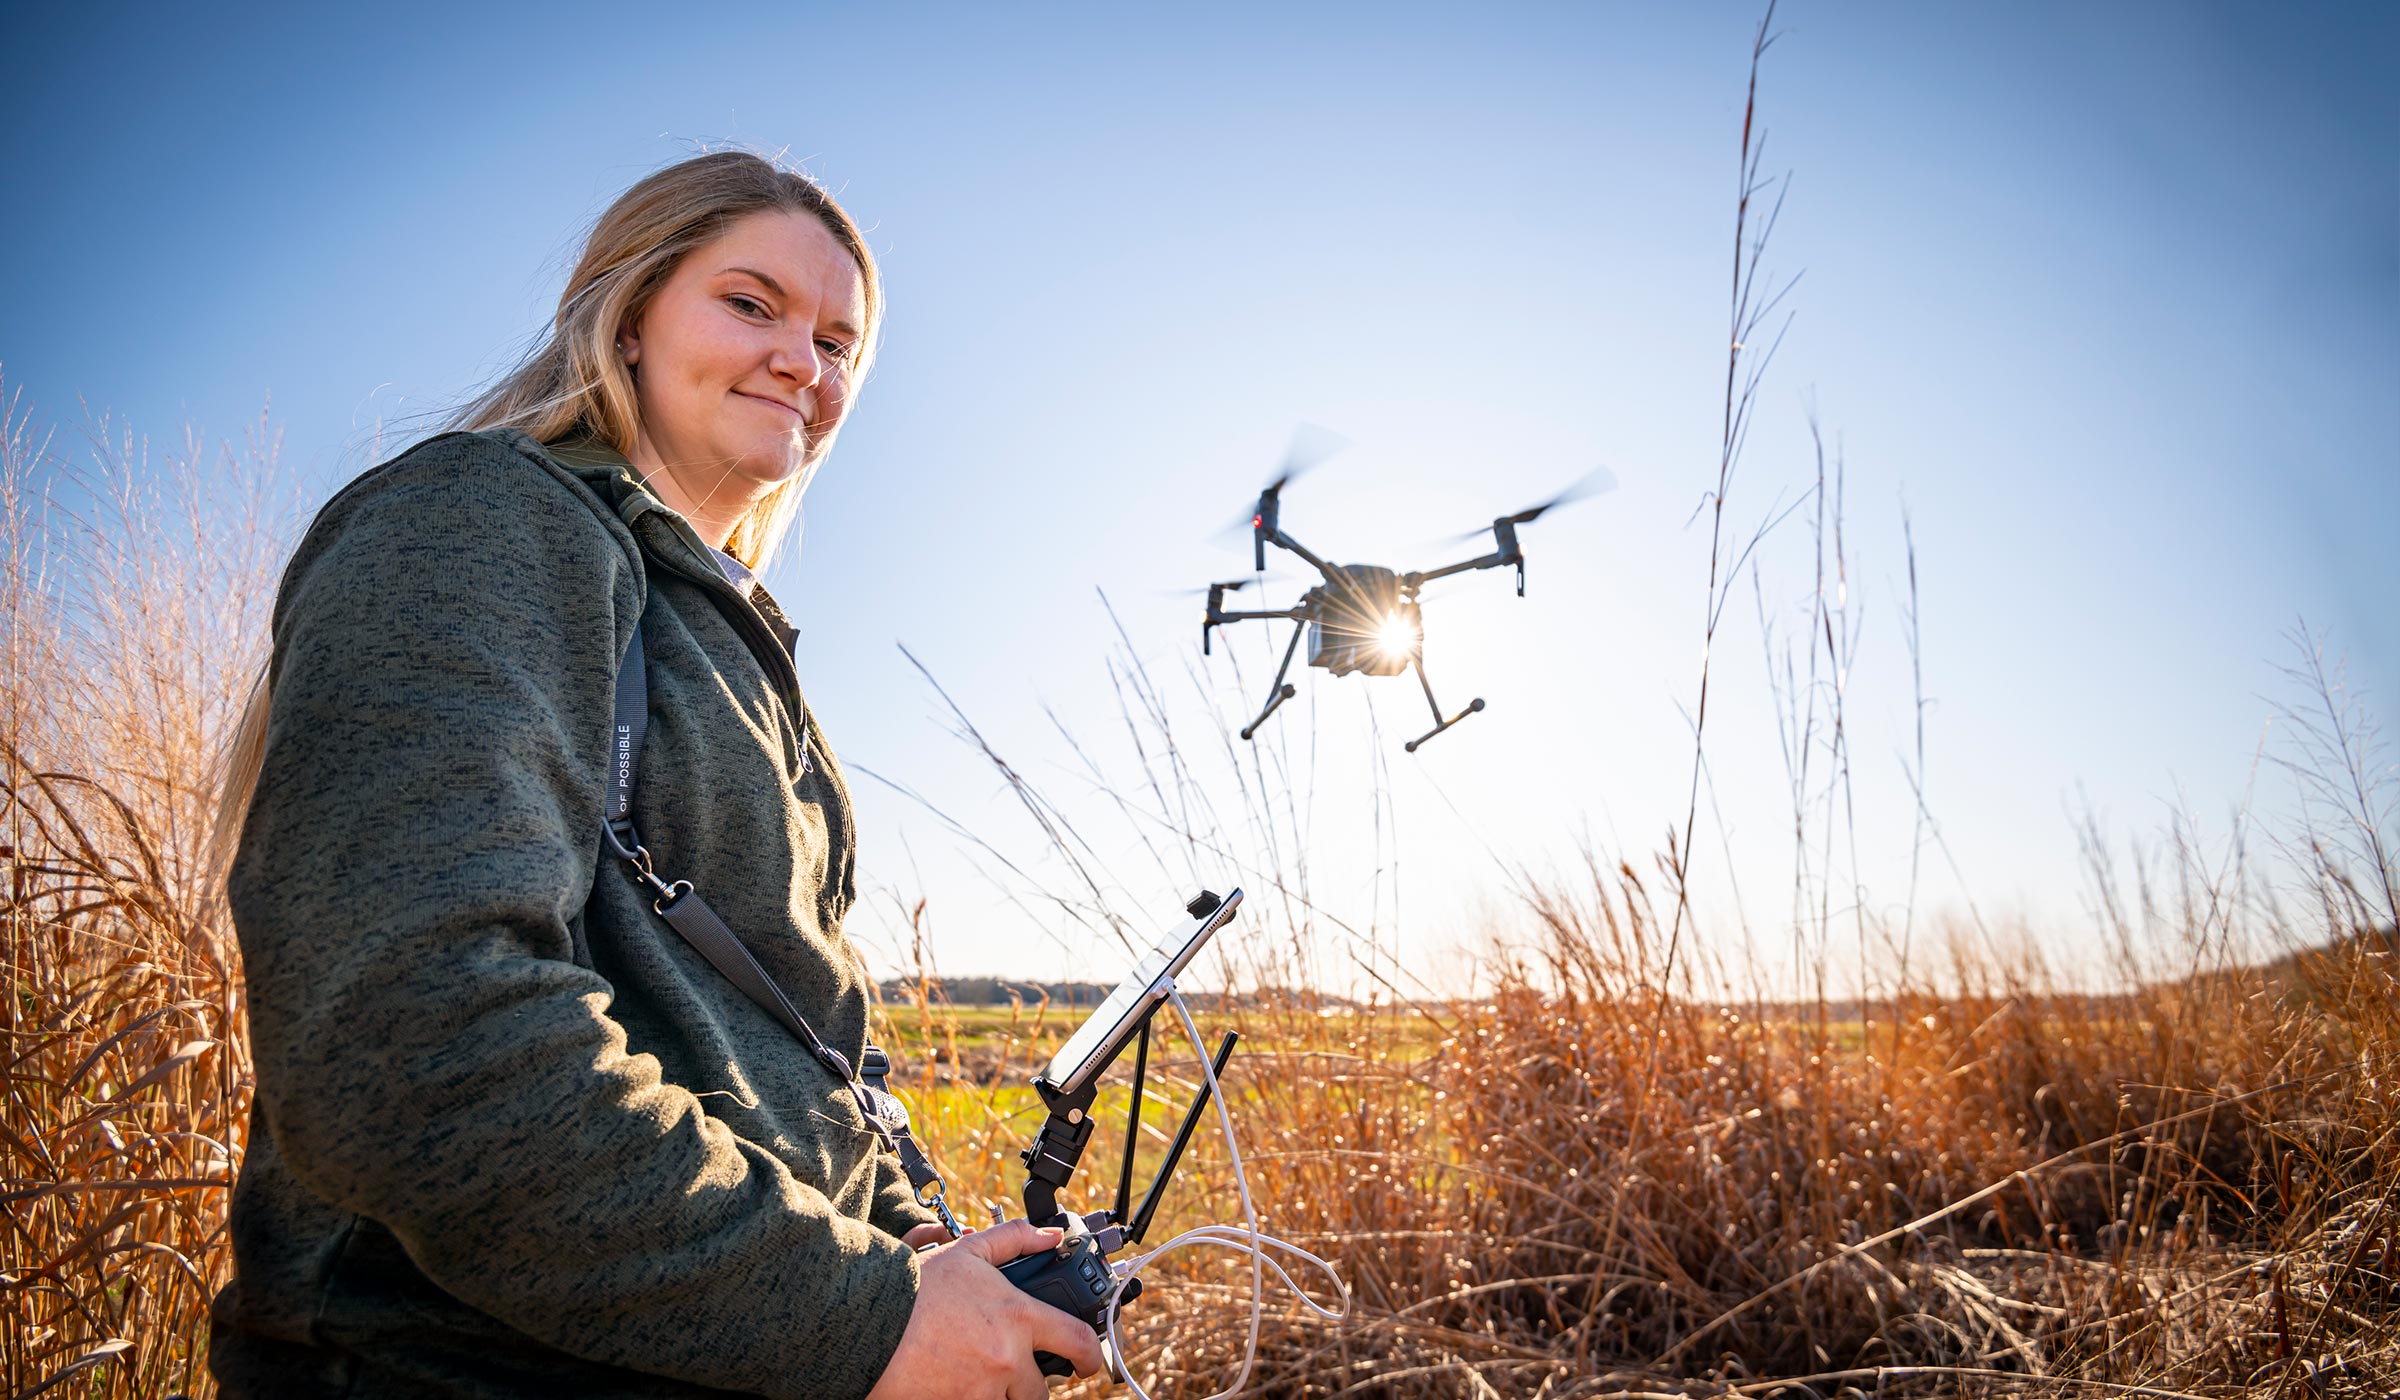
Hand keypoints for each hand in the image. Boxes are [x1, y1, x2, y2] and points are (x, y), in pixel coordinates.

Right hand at [865, 1220, 1106, 1399]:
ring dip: (1002, 1395)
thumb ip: (1014, 1239)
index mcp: (1018, 1318)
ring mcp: (980, 1391)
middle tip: (1019, 1373)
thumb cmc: (917, 1287)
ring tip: (981, 1375)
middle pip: (1041, 1391)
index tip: (1089, 1362)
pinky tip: (958, 1383)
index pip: (1076, 1342)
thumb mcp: (968, 1251)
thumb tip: (1050, 1235)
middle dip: (1033, 1385)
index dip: (1090, 1357)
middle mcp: (1006, 1359)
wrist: (867, 1321)